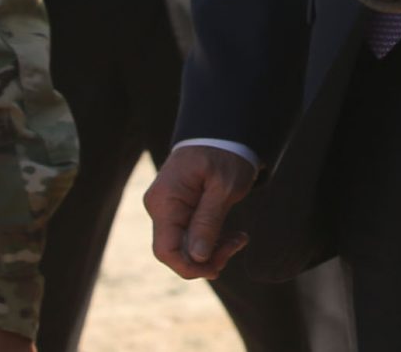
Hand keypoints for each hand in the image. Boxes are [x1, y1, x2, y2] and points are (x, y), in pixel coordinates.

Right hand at [144, 144, 254, 280]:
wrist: (223, 132)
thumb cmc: (225, 155)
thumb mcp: (224, 188)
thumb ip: (208, 222)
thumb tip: (197, 258)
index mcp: (166, 201)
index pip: (166, 250)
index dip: (191, 267)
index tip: (220, 266)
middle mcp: (160, 207)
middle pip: (176, 251)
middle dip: (207, 258)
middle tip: (239, 244)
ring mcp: (167, 208)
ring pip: (184, 247)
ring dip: (213, 250)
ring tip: (240, 238)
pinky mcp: (178, 210)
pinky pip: (190, 236)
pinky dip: (211, 241)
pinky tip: (232, 236)